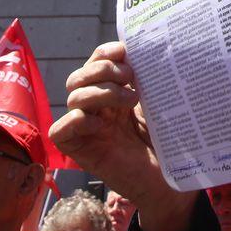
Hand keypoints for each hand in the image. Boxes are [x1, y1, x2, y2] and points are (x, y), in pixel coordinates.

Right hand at [50, 42, 195, 230]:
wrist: (170, 183)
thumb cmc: (167, 144)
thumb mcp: (158, 104)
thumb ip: (148, 80)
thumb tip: (149, 48)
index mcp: (113, 92)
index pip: (96, 62)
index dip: (106, 52)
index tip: (127, 52)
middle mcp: (96, 108)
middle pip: (80, 76)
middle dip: (103, 70)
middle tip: (131, 78)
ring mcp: (87, 128)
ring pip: (74, 97)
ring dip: (101, 91)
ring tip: (130, 100)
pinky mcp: (79, 151)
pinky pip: (61, 130)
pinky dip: (77, 120)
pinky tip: (102, 125)